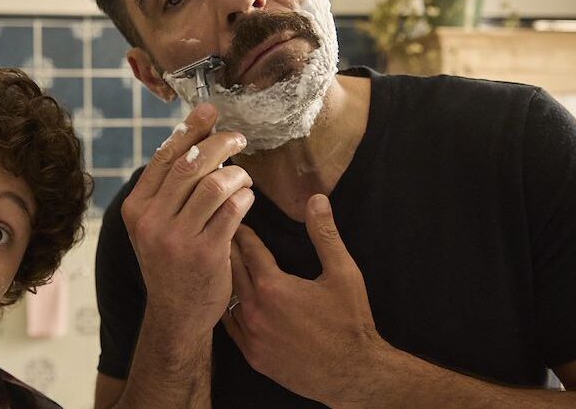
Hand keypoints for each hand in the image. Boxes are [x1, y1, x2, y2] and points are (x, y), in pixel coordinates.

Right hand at [121, 103, 253, 334]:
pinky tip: (246, 199)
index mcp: (136, 208)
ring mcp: (177, 238)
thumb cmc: (171, 261)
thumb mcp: (154, 225)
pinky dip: (245, 198)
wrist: (176, 314)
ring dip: (236, 173)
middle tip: (238, 137)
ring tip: (243, 178)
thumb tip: (193, 138)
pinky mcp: (206, 253)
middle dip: (220, 143)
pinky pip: (233, 210)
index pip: (164, 157)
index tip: (210, 110)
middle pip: (191, 164)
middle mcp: (151, 221)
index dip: (190, 128)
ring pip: (214, 184)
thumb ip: (167, 189)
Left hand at [223, 194, 390, 405]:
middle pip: (231, 271)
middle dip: (227, 251)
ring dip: (225, 281)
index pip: (248, 250)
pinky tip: (230, 302)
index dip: (243, 234)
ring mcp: (251, 336)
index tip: (238, 222)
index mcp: (273, 286)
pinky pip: (231, 328)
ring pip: (227, 300)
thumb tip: (317, 200)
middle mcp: (255, 310)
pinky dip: (229, 310)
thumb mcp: (343, 272)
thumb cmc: (350, 322)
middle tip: (222, 235)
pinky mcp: (253, 356)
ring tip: (221, 265)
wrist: (353, 374)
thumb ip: (325, 234)